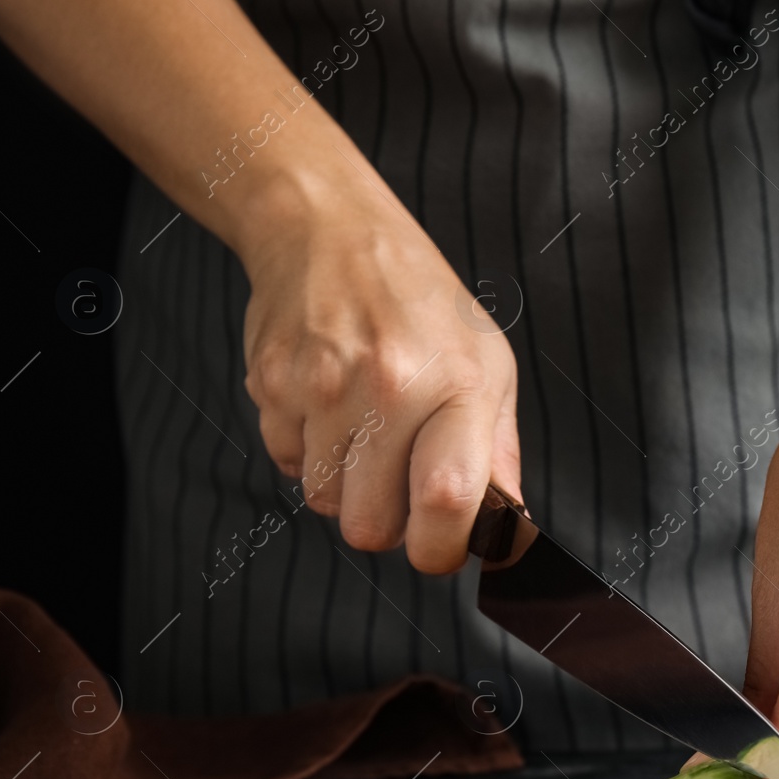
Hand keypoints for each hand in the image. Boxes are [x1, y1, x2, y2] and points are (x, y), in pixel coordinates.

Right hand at [238, 171, 520, 571]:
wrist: (330, 229)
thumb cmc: (421, 303)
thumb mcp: (488, 365)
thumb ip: (498, 454)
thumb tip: (507, 529)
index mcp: (458, 386)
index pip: (447, 501)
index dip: (440, 549)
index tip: (438, 548)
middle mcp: (390, 386)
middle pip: (369, 525)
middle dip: (383, 518)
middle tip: (396, 476)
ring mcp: (323, 385)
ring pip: (321, 500)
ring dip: (341, 482)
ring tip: (360, 426)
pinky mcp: (271, 382)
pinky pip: (285, 461)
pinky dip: (304, 447)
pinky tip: (325, 401)